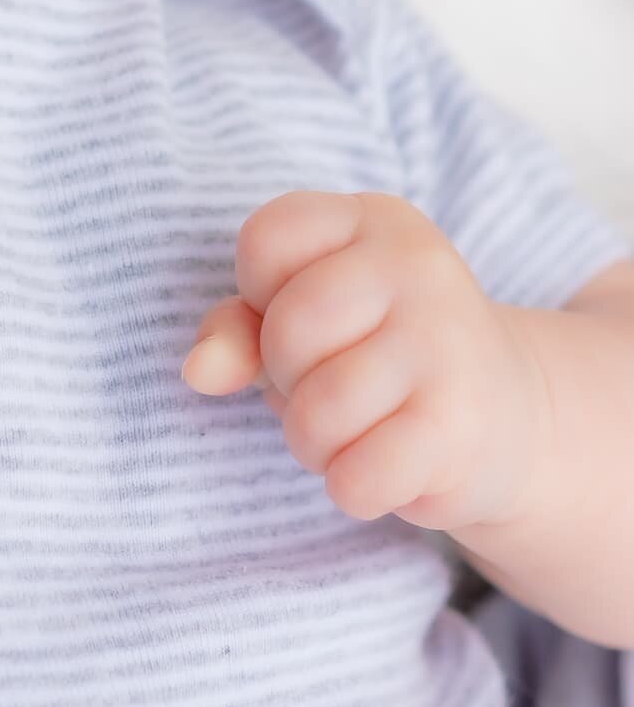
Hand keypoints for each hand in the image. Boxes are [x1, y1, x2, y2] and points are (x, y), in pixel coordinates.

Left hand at [180, 190, 550, 532]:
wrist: (509, 416)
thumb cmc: (377, 355)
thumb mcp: (301, 319)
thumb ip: (235, 329)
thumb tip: (197, 370)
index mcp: (373, 218)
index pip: (264, 240)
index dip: (260, 293)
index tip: (304, 315)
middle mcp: (417, 265)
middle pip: (289, 329)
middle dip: (286, 377)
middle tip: (328, 385)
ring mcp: (448, 342)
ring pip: (318, 411)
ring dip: (314, 442)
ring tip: (353, 431)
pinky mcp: (464, 425)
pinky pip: (359, 476)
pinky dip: (353, 487)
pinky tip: (387, 467)